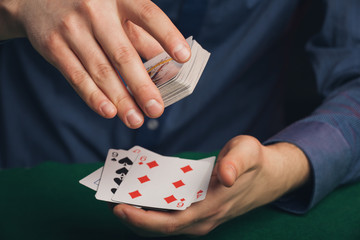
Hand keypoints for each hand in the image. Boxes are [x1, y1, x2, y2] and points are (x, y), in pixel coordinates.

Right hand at [0, 0, 189, 127]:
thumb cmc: (92, 7)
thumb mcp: (118, 10)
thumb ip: (142, 34)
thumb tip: (168, 64)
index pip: (148, 15)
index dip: (167, 35)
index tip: (183, 57)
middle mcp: (96, 10)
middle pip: (123, 53)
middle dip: (142, 86)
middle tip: (156, 109)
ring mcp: (72, 28)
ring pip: (100, 71)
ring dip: (120, 100)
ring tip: (135, 120)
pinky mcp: (54, 46)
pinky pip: (77, 76)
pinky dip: (93, 96)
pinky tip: (109, 111)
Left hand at [112, 135, 310, 236]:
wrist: (268, 175)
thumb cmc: (254, 162)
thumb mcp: (247, 153)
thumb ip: (235, 163)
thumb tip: (224, 176)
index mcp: (212, 207)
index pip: (171, 223)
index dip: (143, 219)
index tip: (119, 207)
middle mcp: (202, 219)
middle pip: (160, 228)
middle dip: (132, 217)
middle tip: (109, 199)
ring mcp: (199, 217)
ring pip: (163, 223)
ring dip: (139, 213)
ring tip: (118, 195)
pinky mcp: (197, 210)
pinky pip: (169, 213)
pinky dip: (151, 207)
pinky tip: (140, 192)